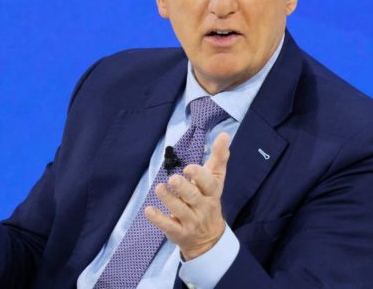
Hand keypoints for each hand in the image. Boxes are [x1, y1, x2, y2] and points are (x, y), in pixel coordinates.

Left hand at [146, 132, 230, 259]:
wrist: (209, 238)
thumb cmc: (209, 200)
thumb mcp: (216, 180)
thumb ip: (219, 157)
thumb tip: (223, 134)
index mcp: (212, 193)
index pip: (209, 184)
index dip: (199, 176)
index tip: (189, 168)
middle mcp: (203, 207)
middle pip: (193, 197)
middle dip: (183, 188)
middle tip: (173, 178)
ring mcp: (191, 221)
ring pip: (179, 210)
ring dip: (168, 199)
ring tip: (159, 188)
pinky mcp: (178, 232)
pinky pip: (168, 225)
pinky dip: (158, 219)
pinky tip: (149, 210)